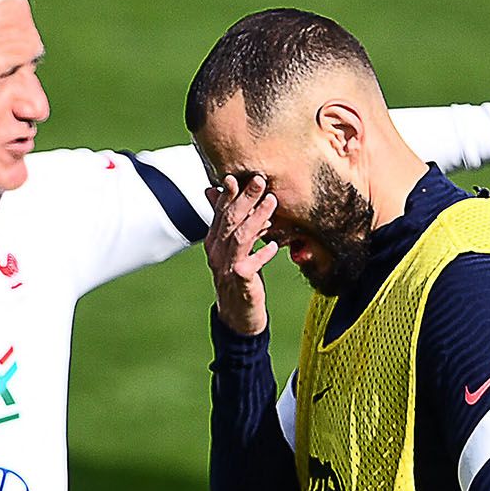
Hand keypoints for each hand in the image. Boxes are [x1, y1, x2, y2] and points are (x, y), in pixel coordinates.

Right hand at [204, 174, 278, 335]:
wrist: (238, 314)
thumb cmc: (239, 275)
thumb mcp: (234, 247)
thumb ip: (233, 224)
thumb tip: (223, 198)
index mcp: (214, 241)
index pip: (220, 213)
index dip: (228, 194)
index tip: (238, 176)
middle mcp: (216, 252)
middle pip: (230, 220)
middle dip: (245, 198)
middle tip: (261, 180)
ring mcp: (226, 266)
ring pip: (240, 237)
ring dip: (257, 218)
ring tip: (272, 202)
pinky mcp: (240, 280)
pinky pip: (252, 263)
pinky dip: (263, 253)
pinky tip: (275, 246)